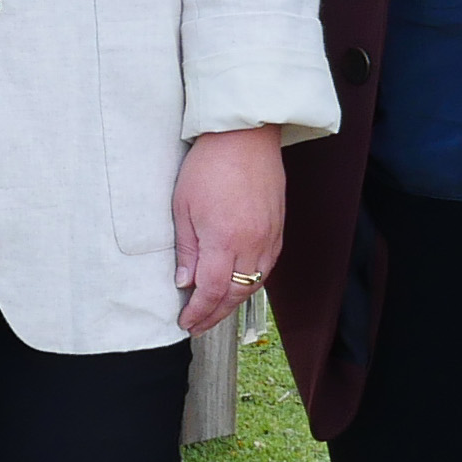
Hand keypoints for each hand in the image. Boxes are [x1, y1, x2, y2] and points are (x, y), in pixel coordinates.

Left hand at [171, 125, 285, 335]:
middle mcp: (252, 245)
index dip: (198, 312)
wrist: (245, 137)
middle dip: (215, 314)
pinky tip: (238, 285)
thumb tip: (184, 282)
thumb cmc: (209, 165)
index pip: (212, 292)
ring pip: (254, 284)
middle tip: (197, 325)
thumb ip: (186, 248)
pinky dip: (250, 283)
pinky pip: (266, 268)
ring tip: (215, 310)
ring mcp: (269, 238)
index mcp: (225, 241)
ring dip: (233, 302)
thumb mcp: (183, 207)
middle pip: (235, 294)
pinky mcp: (278, 229)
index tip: (186, 322)